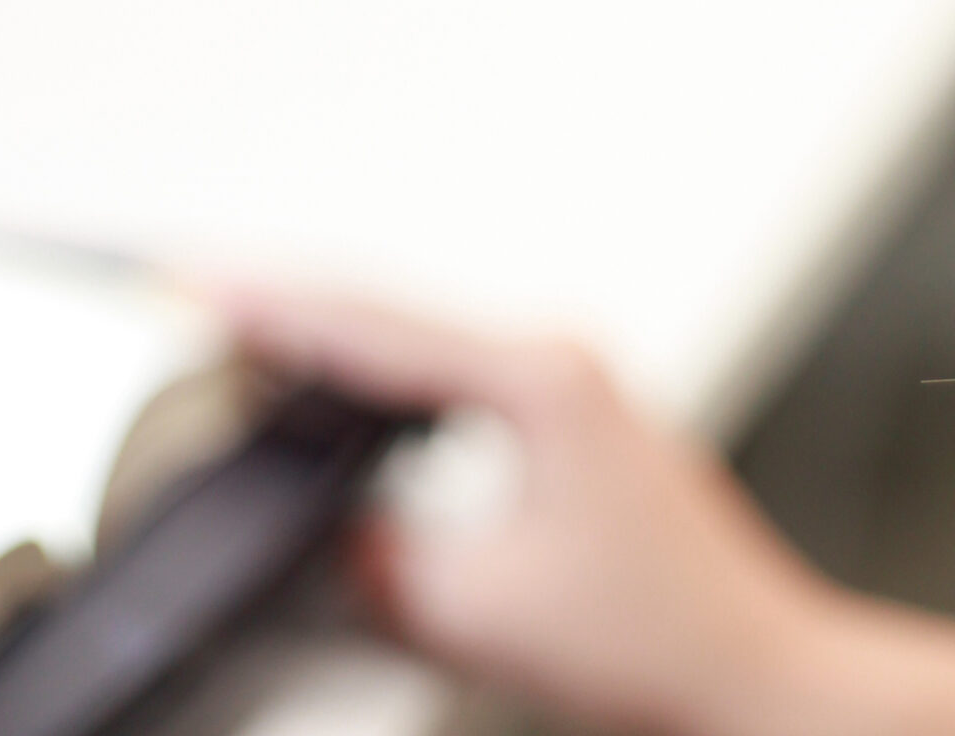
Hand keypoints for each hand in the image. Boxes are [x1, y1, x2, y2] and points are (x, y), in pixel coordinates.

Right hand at [219, 287, 954, 735]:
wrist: (756, 675)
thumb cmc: (659, 642)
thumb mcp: (483, 609)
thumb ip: (381, 568)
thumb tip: (324, 540)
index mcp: (537, 376)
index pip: (375, 328)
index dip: (275, 306)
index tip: (198, 279)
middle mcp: (555, 360)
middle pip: (393, 313)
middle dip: (292, 301)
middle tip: (199, 287)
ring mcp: (567, 386)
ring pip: (421, 342)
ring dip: (338, 337)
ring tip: (247, 329)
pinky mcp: (567, 424)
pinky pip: (451, 379)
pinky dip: (384, 378)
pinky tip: (345, 393)